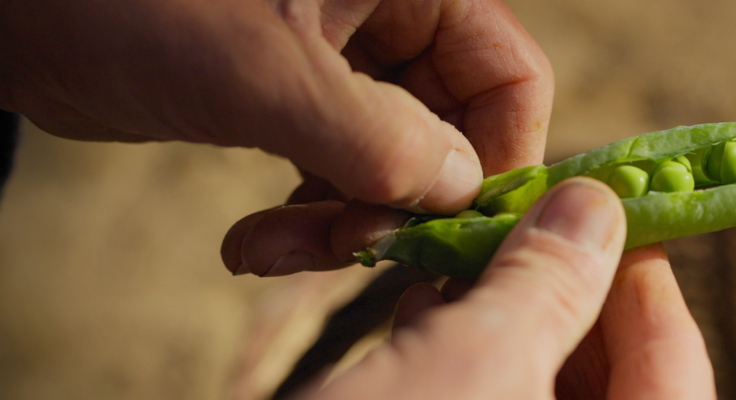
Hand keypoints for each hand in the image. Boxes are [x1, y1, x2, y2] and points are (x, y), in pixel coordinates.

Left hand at [0, 0, 553, 274]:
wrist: (16, 11)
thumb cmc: (127, 4)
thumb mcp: (259, 73)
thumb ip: (371, 134)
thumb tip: (458, 190)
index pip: (506, 71)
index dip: (497, 155)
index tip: (455, 227)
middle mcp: (387, 14)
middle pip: (452, 126)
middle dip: (403, 201)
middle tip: (349, 251)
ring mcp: (343, 58)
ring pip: (395, 158)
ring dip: (348, 220)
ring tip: (277, 252)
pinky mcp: (298, 97)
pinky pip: (341, 168)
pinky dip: (309, 215)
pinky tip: (254, 243)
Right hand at [290, 179, 714, 399]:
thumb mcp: (473, 364)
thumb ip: (549, 285)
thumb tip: (598, 206)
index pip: (677, 372)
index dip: (650, 285)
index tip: (614, 212)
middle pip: (614, 385)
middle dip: (572, 299)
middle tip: (535, 226)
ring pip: (541, 397)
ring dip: (514, 324)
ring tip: (471, 258)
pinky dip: (467, 367)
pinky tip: (422, 314)